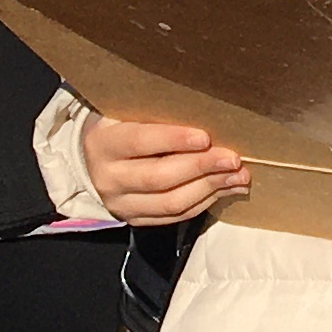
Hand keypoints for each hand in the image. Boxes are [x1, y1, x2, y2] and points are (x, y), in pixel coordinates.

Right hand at [82, 112, 247, 227]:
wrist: (93, 159)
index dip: (174, 139)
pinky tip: (225, 189)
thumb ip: (159, 114)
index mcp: (104, 143)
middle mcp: (108, 178)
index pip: (140, 142)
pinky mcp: (135, 219)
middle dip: (201, 167)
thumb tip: (208, 113)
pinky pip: (174, 216)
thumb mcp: (128, 112)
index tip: (205, 137)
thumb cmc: (122, 126)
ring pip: (170, 203)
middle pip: (159, 177)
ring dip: (210, 189)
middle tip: (232, 158)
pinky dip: (204, 203)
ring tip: (238, 176)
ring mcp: (121, 203)